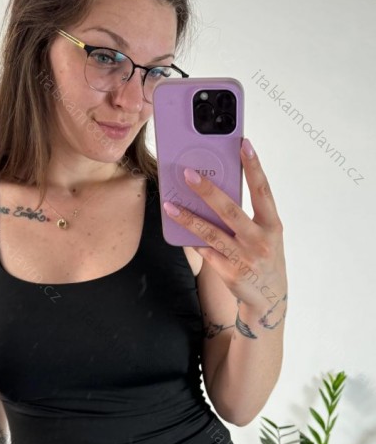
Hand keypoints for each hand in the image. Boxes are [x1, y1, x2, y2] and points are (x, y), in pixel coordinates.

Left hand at [163, 138, 286, 313]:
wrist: (269, 298)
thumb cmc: (264, 258)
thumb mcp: (265, 235)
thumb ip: (248, 215)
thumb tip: (216, 192)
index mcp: (272, 225)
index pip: (263, 190)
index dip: (254, 167)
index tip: (244, 145)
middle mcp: (260, 240)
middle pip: (230, 210)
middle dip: (207, 190)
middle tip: (188, 173)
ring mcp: (245, 258)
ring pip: (211, 233)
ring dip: (188, 218)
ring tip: (170, 206)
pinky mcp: (229, 272)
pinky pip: (205, 252)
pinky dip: (192, 240)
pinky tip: (180, 229)